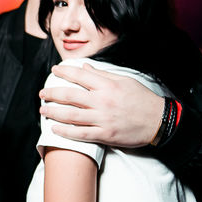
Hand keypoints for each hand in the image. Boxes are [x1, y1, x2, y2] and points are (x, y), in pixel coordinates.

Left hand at [39, 63, 164, 147]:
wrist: (160, 122)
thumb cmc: (143, 100)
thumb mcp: (125, 81)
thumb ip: (102, 74)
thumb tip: (84, 66)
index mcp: (108, 85)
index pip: (80, 75)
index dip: (64, 72)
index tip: (54, 71)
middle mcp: (103, 101)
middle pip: (70, 96)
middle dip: (52, 93)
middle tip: (42, 93)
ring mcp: (103, 119)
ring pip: (71, 116)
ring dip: (54, 112)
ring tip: (43, 110)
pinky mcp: (105, 135)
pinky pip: (80, 134)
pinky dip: (65, 132)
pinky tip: (55, 129)